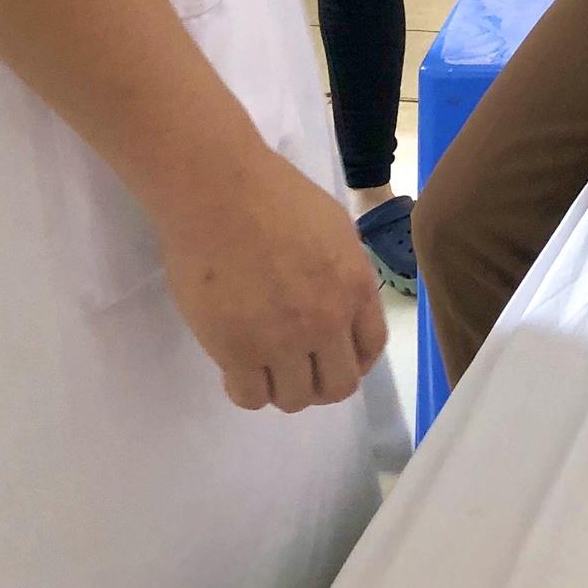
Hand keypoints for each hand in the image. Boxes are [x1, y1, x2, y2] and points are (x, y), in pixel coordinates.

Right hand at [159, 148, 388, 413]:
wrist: (217, 188)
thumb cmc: (270, 191)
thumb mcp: (332, 225)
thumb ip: (343, 269)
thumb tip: (340, 300)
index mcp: (354, 285)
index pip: (370, 347)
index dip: (353, 359)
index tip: (332, 356)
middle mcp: (326, 321)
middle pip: (337, 386)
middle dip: (319, 381)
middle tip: (295, 367)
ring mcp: (282, 340)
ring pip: (294, 399)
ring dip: (281, 387)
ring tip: (262, 364)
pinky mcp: (237, 351)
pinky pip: (250, 397)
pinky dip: (245, 389)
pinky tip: (235, 367)